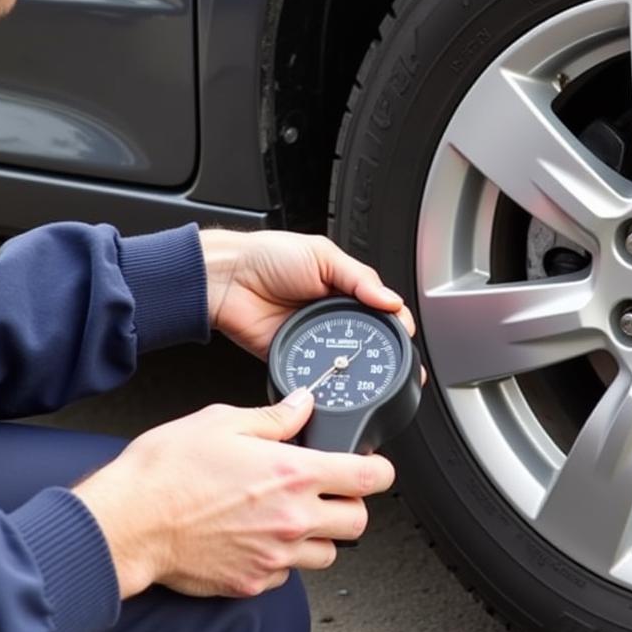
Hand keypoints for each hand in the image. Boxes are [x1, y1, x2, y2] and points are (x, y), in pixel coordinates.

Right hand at [72, 389, 394, 598]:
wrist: (125, 523)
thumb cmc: (166, 471)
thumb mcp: (222, 421)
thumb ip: (275, 417)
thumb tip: (303, 405)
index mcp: (293, 473)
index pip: (368, 478)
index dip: (379, 470)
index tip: (373, 466)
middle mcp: (291, 519)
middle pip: (358, 522)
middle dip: (350, 505)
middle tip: (328, 491)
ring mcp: (273, 556)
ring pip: (328, 554)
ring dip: (319, 535)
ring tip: (290, 515)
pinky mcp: (251, 583)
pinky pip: (287, 575)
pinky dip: (283, 559)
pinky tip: (259, 537)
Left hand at [199, 229, 415, 360]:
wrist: (226, 279)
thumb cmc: (267, 256)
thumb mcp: (322, 255)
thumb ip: (359, 278)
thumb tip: (391, 300)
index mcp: (343, 288)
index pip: (380, 309)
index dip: (395, 321)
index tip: (404, 331)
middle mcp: (331, 315)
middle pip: (367, 338)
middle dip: (384, 351)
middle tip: (397, 361)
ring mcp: (313, 338)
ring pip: (345, 359)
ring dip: (358, 366)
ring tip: (374, 372)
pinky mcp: (294, 358)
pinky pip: (315, 372)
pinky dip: (328, 376)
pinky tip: (339, 375)